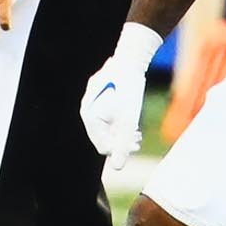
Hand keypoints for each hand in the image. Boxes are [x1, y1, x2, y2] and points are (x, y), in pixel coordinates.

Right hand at [80, 23, 162, 169]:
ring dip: (122, 133)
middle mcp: (89, 109)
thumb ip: (122, 143)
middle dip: (120, 141)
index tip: (133, 146)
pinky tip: (134, 124)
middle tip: (136, 141)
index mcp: (89, 114)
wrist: (133, 56)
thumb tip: (117, 168)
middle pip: (103, 135)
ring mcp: (96, 101)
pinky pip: (110, 116)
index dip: (117, 150)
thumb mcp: (129, 118)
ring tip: (136, 135)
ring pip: (108, 126)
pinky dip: (121, 122)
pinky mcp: (105, 96)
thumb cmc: (129, 85)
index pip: (100, 143)